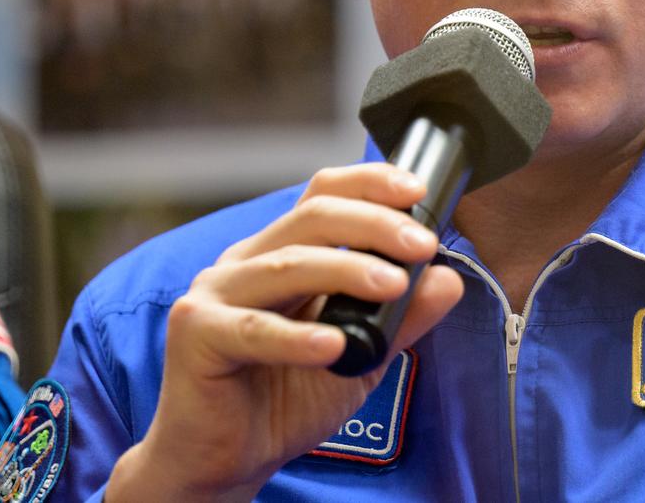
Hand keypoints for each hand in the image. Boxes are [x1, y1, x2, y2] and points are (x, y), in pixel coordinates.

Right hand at [105, 164, 464, 501]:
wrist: (227, 460)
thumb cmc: (286, 399)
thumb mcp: (362, 355)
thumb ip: (401, 318)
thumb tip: (449, 281)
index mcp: (282, 252)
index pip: (325, 195)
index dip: (370, 183)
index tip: (418, 191)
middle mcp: (247, 261)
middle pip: (313, 217)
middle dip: (375, 225)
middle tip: (422, 245)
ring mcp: (216, 293)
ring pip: (288, 264)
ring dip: (347, 269)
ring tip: (393, 286)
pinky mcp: (196, 334)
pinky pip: (251, 329)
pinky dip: (296, 336)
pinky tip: (335, 346)